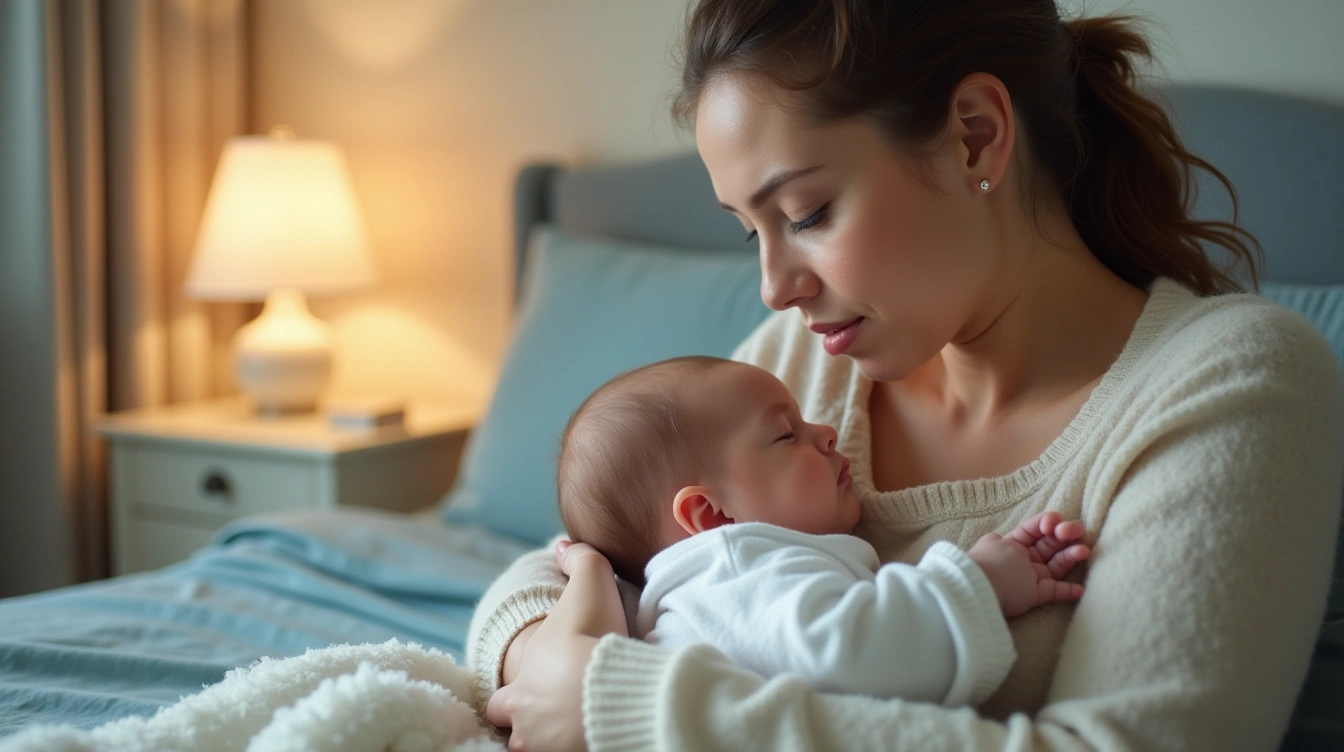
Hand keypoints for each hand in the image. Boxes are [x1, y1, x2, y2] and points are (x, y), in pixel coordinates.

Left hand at [485, 540, 627, 751]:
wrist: (613, 688)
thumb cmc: (595, 636)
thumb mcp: (590, 581)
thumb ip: (577, 558)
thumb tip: (561, 546)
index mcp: (522, 683)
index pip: (500, 699)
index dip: (514, 694)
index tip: (537, 689)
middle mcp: (526, 720)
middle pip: (512, 732)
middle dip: (525, 726)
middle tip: (551, 717)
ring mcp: (546, 747)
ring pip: (534, 750)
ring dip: (549, 742)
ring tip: (572, 733)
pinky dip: (575, 749)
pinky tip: (590, 742)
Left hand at [968, 512, 1090, 617]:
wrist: (978, 592)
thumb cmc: (991, 564)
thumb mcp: (999, 543)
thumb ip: (1017, 539)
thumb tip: (1020, 535)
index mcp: (1012, 542)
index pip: (1034, 528)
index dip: (1047, 522)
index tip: (1053, 522)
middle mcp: (1023, 559)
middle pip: (1050, 544)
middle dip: (1065, 534)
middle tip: (1076, 531)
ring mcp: (1030, 577)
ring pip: (1056, 564)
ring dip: (1071, 556)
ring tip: (1083, 551)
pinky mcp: (1035, 596)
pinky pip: (1055, 592)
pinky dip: (1068, 591)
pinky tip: (1080, 589)